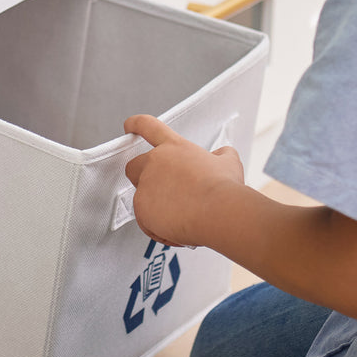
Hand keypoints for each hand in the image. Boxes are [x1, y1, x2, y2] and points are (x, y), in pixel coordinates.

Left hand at [123, 114, 245, 248]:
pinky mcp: (142, 208)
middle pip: (134, 166)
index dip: (136, 124)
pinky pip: (146, 222)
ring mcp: (146, 185)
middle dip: (142, 179)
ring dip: (156, 209)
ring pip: (142, 199)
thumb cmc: (224, 187)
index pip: (149, 127)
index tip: (128, 126)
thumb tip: (222, 155)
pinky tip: (178, 232)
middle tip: (162, 192)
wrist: (220, 211)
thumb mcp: (228, 163)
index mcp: (174, 147)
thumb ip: (221, 156)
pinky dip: (160, 230)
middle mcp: (155, 162)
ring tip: (181, 219)